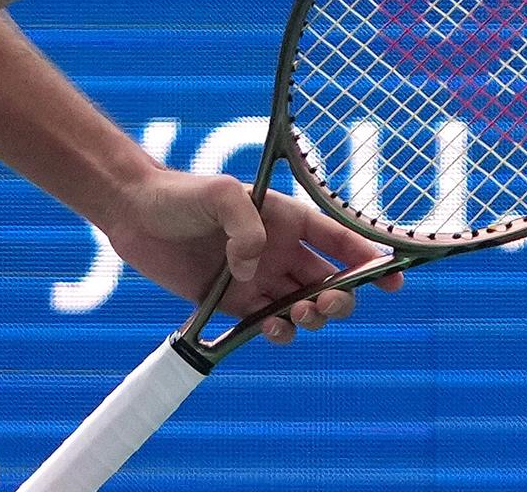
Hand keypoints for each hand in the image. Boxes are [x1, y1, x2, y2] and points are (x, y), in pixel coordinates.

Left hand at [101, 167, 404, 344]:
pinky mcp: (233, 303)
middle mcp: (279, 251)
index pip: (341, 242)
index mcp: (287, 219)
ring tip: (297, 314)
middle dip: (342, 298)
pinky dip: (279, 333)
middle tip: (325, 303)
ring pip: (305, 308)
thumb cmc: (179, 194)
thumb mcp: (221, 193)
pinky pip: (268, 325)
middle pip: (330, 283)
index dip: (372, 261)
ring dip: (312, 318)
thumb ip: (246, 228)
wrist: (133, 213)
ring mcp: (258, 279)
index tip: (393, 280)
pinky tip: (272, 328)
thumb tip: (254, 271)